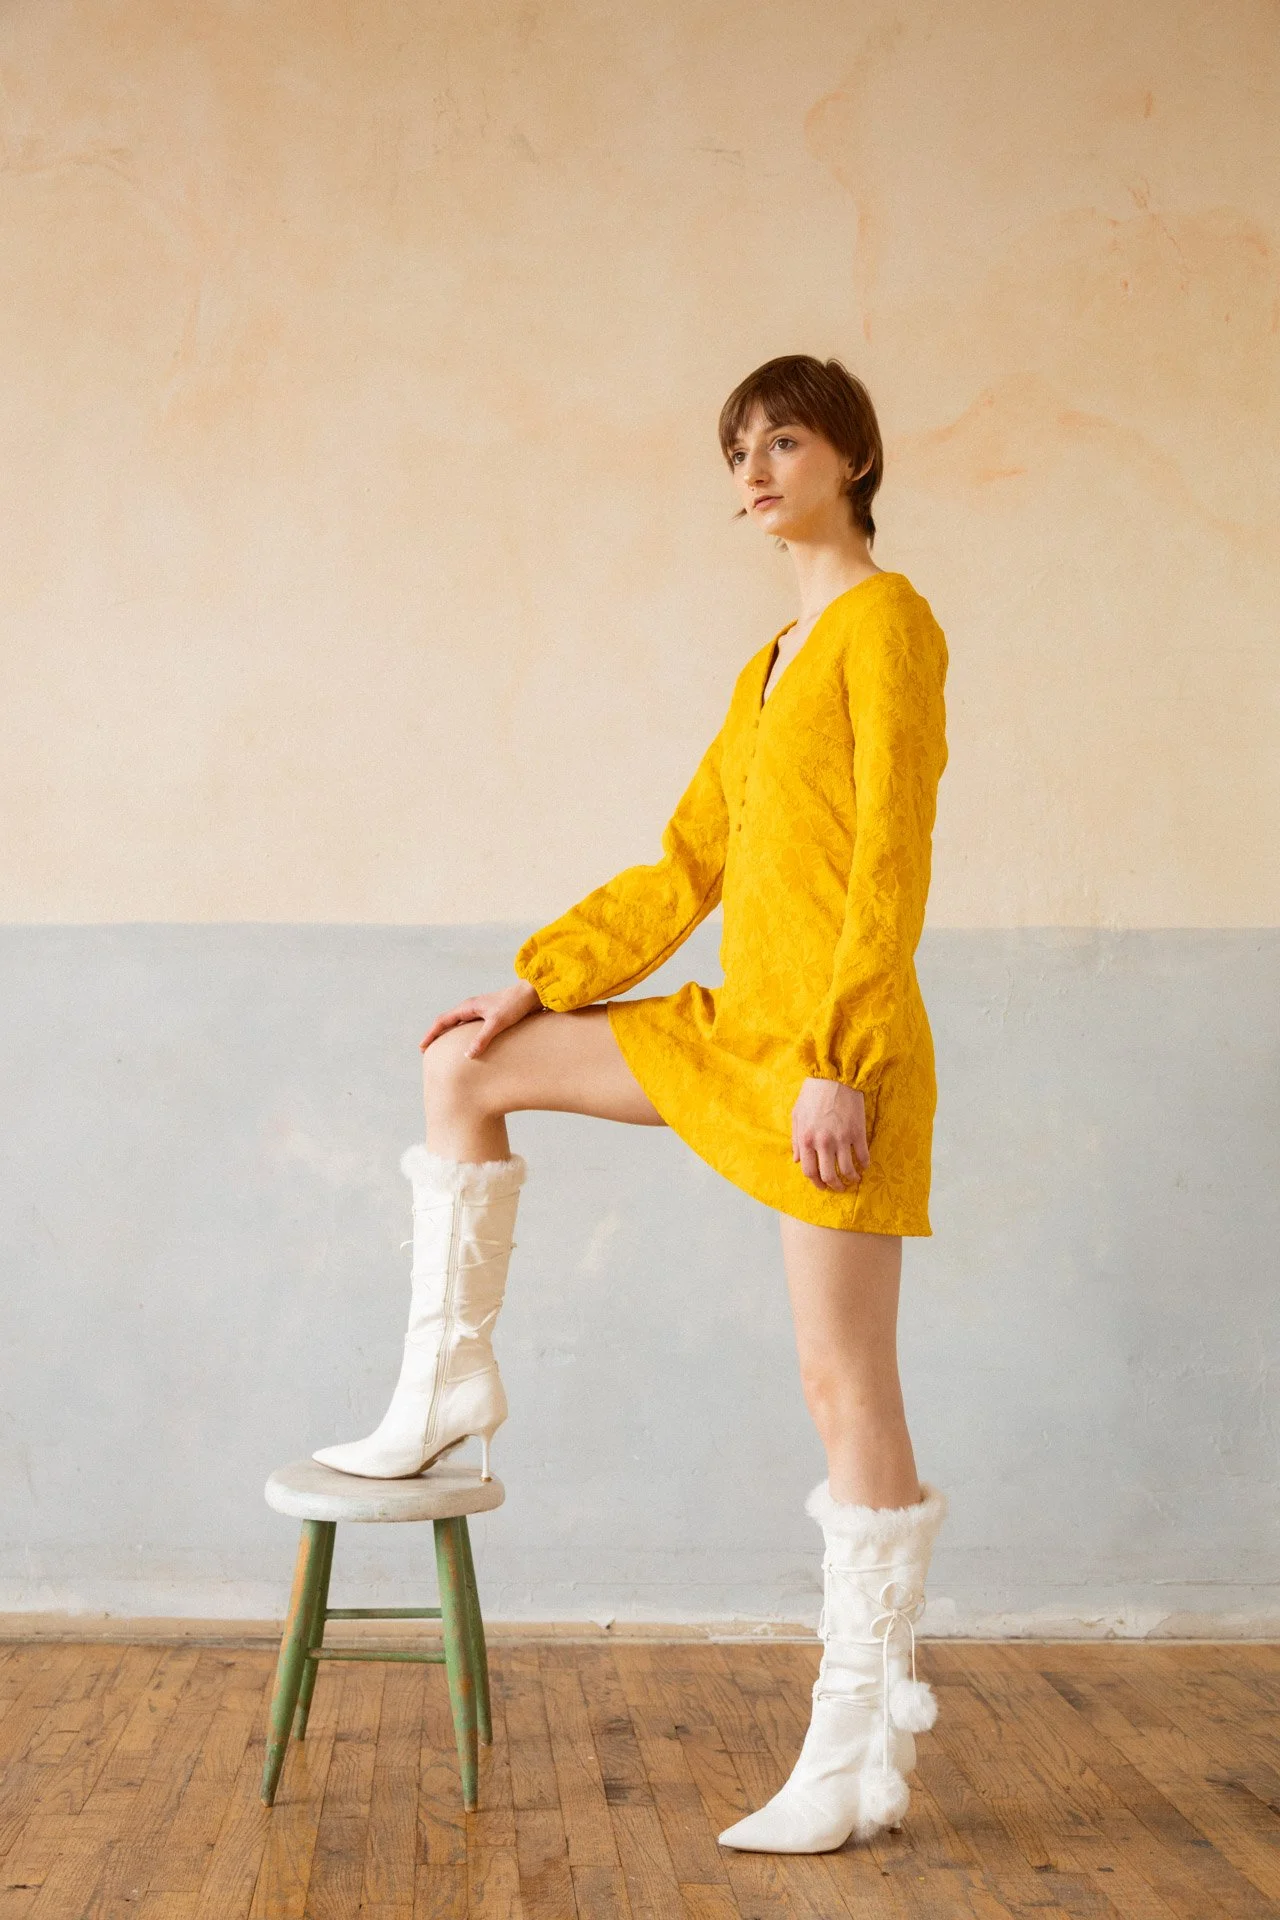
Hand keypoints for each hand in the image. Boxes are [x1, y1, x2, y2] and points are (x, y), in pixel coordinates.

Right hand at [420, 980, 543, 1058]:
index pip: (443, 1021)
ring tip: (445, 1048)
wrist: (532, 993)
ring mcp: (481, 1011)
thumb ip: (482, 1039)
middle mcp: (472, 1007)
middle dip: (437, 1035)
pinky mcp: (491, 1015)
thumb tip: (467, 1055)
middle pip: (448, 1022)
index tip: (422, 1047)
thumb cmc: (515, 1005)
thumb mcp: (497, 1023)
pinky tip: (469, 1044)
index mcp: (468, 1006)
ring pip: (459, 1024)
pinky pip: (471, 1026)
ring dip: (450, 1034)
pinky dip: (464, 1035)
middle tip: (429, 1050)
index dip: (431, 1034)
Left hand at [791, 1076, 869, 1191]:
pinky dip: (864, 1165)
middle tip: (839, 1187)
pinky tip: (864, 1166)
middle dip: (834, 1185)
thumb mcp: (797, 1115)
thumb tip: (796, 1160)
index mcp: (806, 1139)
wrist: (834, 1077)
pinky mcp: (857, 1133)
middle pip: (828, 1175)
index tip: (822, 1186)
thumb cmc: (813, 1094)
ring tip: (854, 1179)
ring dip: (851, 1179)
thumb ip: (795, 1140)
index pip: (809, 1171)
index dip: (816, 1183)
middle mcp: (823, 1143)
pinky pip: (863, 1156)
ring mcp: (841, 1139)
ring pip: (847, 1170)